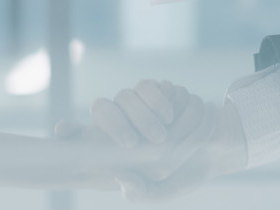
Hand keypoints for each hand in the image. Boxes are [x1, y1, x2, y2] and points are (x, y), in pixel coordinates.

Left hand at [85, 79, 246, 198]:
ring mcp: (139, 103)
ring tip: (165, 132)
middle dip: (117, 124)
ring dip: (147, 115)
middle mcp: (121, 121)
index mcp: (113, 148)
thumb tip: (119, 174)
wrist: (216, 150)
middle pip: (104, 108)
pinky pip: (154, 87)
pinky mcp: (160, 90)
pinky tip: (175, 115)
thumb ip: (139, 191)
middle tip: (137, 143)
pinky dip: (164, 101)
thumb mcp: (161, 192)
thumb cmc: (182, 174)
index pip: (81, 134)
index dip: (71, 133)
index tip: (63, 132)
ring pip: (128, 95)